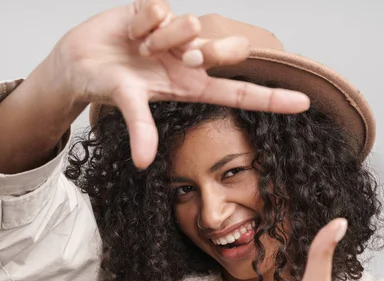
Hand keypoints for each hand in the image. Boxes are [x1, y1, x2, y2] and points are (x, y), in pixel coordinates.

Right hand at [55, 0, 309, 167]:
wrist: (78, 61)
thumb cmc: (107, 85)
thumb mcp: (126, 104)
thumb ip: (140, 128)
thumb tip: (143, 162)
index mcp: (190, 85)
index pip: (239, 93)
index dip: (272, 98)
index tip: (305, 102)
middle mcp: (188, 59)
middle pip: (227, 50)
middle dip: (211, 50)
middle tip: (183, 58)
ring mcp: (176, 34)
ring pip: (190, 25)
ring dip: (162, 37)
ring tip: (140, 46)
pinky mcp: (159, 11)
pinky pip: (162, 7)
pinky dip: (143, 19)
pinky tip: (132, 29)